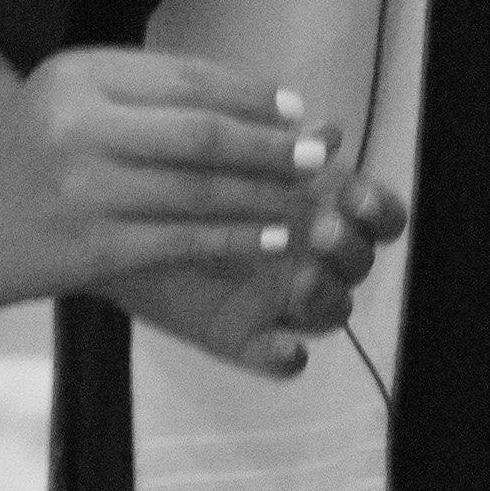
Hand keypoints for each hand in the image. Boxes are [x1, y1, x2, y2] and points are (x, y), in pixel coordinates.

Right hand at [0, 49, 344, 313]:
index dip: (251, 93)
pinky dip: (236, 238)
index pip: (186, 78)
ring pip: (200, 191)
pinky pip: (183, 240)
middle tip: (317, 153)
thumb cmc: (22, 155)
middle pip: (202, 133)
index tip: (295, 108)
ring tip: (310, 200)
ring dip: (266, 197)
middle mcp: (80, 126)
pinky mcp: (92, 247)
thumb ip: (143, 93)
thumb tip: (251, 100)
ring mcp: (85, 190)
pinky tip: (271, 237)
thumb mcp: (68, 96)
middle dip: (271, 145)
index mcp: (78, 74)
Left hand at [105, 173, 409, 380]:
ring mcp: (279, 299)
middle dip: (349, 248)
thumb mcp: (219, 150)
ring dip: (326, 297)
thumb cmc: (174, 171)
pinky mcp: (244, 336)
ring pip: (332, 310)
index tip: (360, 199)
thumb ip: (272, 145)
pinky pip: (278, 357)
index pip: (376, 214)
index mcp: (317, 203)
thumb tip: (326, 133)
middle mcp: (309, 253)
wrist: (110, 214)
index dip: (379, 210)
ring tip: (302, 281)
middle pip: (358, 261)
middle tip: (323, 231)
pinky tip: (285, 348)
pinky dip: (286, 357)